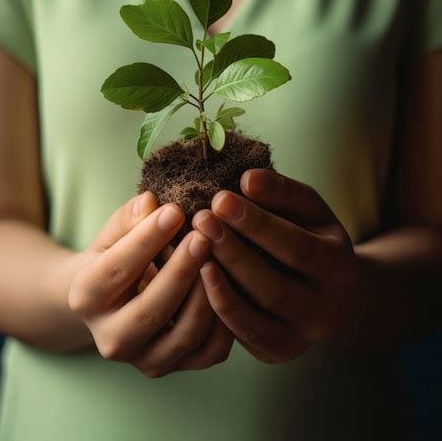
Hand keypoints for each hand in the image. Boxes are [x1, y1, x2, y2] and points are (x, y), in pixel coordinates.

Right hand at [68, 191, 233, 376]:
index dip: (147, 239)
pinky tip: (232, 283)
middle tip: (204, 236)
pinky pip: (210, 351)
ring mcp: (145, 360)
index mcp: (85, 299)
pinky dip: (226, 320)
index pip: (116, 269)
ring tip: (221, 256)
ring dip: (207, 293)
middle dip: (181, 270)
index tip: (175, 211)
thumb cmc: (115, 256)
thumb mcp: (113, 234)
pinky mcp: (176, 366)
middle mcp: (111, 340)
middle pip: (151, 310)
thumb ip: (129, 219)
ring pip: (185, 334)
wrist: (112, 303)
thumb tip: (150, 202)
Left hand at [192, 169, 367, 362]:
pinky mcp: (276, 351)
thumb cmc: (315, 238)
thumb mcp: (311, 211)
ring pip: (255, 318)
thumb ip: (283, 192)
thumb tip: (247, 180)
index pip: (297, 248)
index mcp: (339, 268)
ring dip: (220, 283)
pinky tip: (198, 276)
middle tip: (200, 220)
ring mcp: (299, 338)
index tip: (220, 198)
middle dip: (233, 252)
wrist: (338, 295)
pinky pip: (242, 335)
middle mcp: (323, 311)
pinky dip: (218, 308)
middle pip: (274, 288)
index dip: (258, 225)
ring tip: (192, 247)